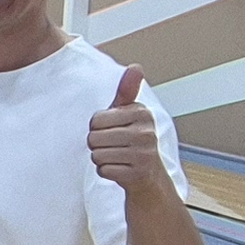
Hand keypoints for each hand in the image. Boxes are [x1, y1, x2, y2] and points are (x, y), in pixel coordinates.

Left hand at [88, 66, 168, 192]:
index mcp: (141, 113)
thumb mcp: (129, 114)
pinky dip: (106, 172)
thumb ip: (127, 91)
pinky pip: (104, 170)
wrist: (150, 177)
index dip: (97, 127)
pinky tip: (119, 169)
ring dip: (101, 159)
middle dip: (97, 145)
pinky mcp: (138, 174)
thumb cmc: (133, 141)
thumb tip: (136, 67)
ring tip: (117, 157)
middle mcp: (145, 132)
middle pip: (94, 138)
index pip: (96, 119)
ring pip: (97, 155)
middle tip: (113, 147)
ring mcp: (143, 154)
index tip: (112, 130)